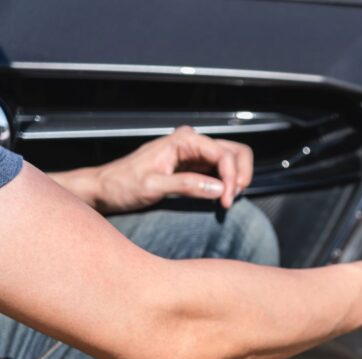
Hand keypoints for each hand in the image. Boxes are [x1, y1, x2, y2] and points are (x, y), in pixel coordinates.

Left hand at [50, 126, 253, 213]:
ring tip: (227, 200)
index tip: (227, 201)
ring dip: (236, 179)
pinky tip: (219, 198)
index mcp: (182, 141)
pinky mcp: (194, 166)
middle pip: (235, 151)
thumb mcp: (153, 187)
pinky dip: (227, 183)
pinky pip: (221, 170)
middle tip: (231, 199)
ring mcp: (193, 153)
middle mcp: (190, 142)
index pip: (223, 153)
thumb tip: (219, 189)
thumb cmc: (122, 185)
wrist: (106, 188)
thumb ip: (187, 185)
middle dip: (240, 175)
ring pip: (232, 159)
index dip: (231, 177)